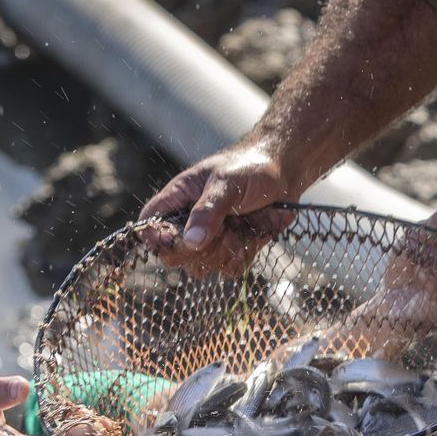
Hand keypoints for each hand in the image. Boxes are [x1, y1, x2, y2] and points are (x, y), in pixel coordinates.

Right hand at [139, 138, 301, 276]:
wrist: (286, 173)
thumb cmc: (251, 167)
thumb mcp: (226, 183)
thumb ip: (208, 211)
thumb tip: (190, 241)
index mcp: (179, 198)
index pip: (150, 222)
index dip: (154, 236)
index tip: (174, 240)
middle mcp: (190, 221)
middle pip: (172, 254)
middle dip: (195, 250)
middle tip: (219, 231)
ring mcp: (211, 238)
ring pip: (200, 266)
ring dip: (222, 253)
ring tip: (239, 226)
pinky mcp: (233, 249)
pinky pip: (228, 269)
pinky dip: (241, 256)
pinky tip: (251, 235)